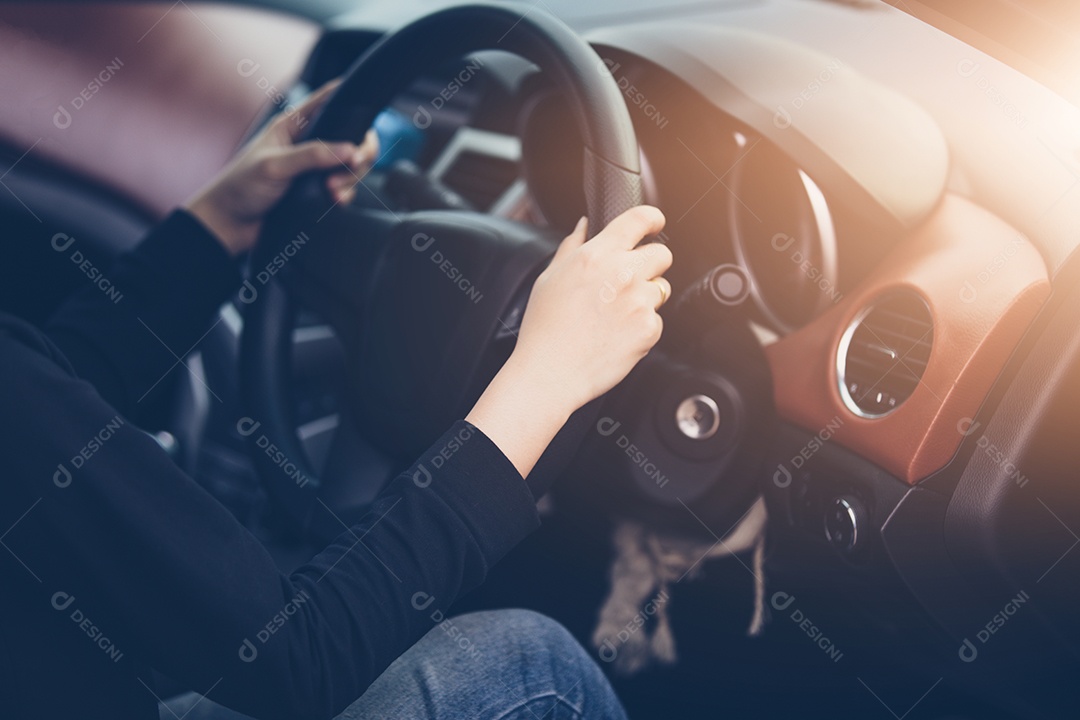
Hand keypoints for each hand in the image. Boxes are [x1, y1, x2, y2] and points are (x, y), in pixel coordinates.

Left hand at [185, 80, 379, 255]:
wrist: (230, 224)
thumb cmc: (241, 187)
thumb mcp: (275, 166)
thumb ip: (312, 155)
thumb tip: (349, 150)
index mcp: (294, 125)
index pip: (328, 100)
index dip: (350, 99)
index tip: (366, 110)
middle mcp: (308, 143)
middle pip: (351, 136)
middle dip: (357, 152)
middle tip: (353, 165)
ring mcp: (315, 168)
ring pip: (352, 165)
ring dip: (350, 178)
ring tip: (332, 192)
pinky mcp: (319, 191)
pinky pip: (345, 188)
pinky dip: (346, 195)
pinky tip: (336, 202)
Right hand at [466, 207, 671, 476]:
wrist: (550, 372)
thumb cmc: (544, 328)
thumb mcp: (549, 278)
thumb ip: (572, 246)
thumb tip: (584, 225)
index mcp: (597, 255)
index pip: (640, 220)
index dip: (653, 218)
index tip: (655, 223)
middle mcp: (622, 274)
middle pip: (662, 254)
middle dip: (651, 263)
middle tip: (631, 279)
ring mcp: (639, 302)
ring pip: (661, 288)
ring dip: (646, 297)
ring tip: (616, 314)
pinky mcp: (649, 329)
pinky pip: (656, 320)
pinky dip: (642, 326)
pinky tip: (617, 334)